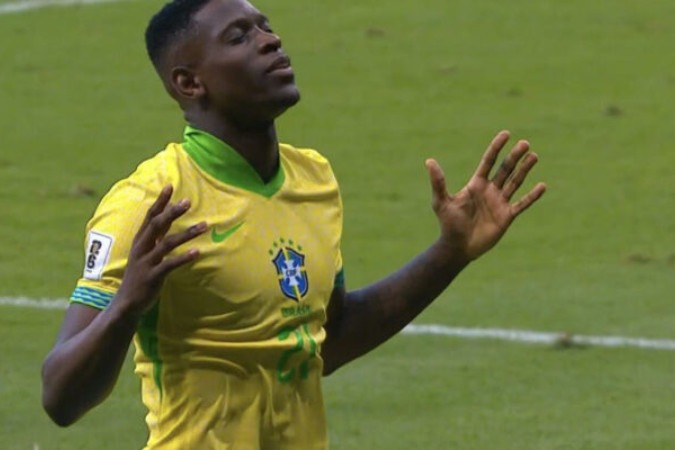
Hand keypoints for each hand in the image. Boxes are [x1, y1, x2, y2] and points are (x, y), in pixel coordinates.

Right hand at [115, 185, 205, 316]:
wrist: (126, 303)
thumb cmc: (139, 276)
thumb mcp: (145, 253)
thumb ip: (155, 238)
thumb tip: (166, 220)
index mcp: (140, 241)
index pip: (150, 216)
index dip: (160, 201)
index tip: (170, 186)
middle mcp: (142, 248)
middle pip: (157, 225)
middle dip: (172, 212)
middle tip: (188, 201)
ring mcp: (146, 262)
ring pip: (167, 243)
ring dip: (187, 233)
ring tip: (205, 225)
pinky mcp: (153, 276)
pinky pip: (170, 264)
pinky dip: (184, 257)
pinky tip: (197, 252)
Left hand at [426, 131, 545, 261]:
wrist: (458, 247)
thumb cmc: (448, 224)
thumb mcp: (441, 201)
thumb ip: (438, 182)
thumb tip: (429, 161)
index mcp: (476, 184)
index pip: (488, 161)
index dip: (496, 147)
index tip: (506, 134)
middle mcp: (490, 191)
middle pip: (505, 169)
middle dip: (514, 156)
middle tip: (524, 143)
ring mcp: (499, 203)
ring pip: (515, 182)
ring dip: (524, 170)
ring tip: (534, 156)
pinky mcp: (507, 216)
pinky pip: (522, 204)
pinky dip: (532, 196)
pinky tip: (542, 185)